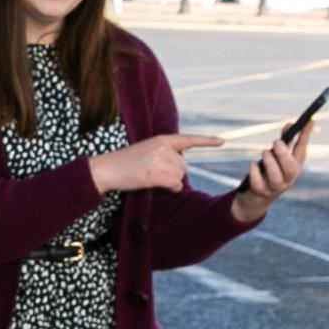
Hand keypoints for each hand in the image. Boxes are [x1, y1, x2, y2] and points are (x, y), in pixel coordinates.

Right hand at [89, 132, 222, 195]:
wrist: (106, 169)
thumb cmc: (125, 163)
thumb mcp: (146, 151)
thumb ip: (163, 155)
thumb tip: (179, 173)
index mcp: (161, 140)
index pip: (188, 140)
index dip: (207, 142)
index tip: (222, 142)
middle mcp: (162, 148)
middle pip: (184, 166)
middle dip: (174, 174)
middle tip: (154, 174)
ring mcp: (159, 160)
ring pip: (180, 176)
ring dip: (171, 182)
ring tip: (151, 178)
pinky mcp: (155, 174)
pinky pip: (175, 184)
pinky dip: (170, 188)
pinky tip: (156, 185)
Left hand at [229, 123, 313, 222]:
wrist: (256, 198)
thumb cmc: (269, 172)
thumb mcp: (277, 157)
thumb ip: (284, 142)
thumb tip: (290, 124)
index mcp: (294, 167)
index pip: (302, 150)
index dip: (305, 135)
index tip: (309, 120)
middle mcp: (287, 178)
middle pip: (290, 169)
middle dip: (284, 154)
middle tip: (276, 142)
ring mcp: (274, 187)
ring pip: (276, 177)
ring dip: (270, 163)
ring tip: (264, 153)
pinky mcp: (260, 192)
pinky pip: (258, 184)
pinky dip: (255, 173)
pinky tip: (253, 164)